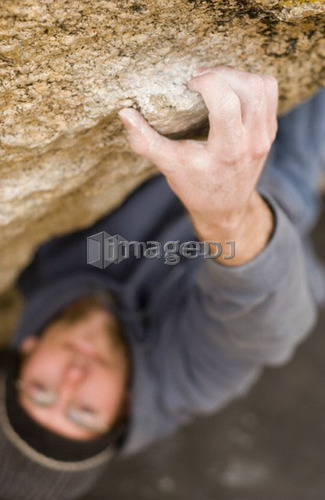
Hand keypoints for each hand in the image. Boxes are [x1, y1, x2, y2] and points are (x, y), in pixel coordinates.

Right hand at [119, 67, 277, 264]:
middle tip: (200, 80)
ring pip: (263, 85)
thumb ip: (145, 141)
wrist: (226, 209)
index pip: (226, 101)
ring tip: (216, 82)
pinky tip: (231, 91)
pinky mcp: (271, 131)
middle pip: (248, 87)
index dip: (207, 81)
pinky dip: (251, 83)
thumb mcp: (169, 167)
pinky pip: (269, 92)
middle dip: (221, 74)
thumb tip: (124, 113)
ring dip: (238, 75)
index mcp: (226, 150)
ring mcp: (265, 135)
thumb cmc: (196, 188)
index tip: (190, 86)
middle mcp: (252, 141)